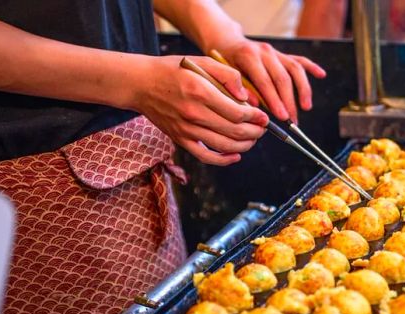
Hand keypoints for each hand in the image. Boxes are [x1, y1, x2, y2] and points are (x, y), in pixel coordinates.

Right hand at [133, 55, 268, 165]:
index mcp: (200, 91)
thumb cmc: (173, 70)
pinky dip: (224, 160)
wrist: (141, 84)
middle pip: (234, 131)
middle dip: (255, 132)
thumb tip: (246, 97)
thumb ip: (227, 75)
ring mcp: (186, 129)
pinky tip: (236, 156)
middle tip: (263, 129)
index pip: (237, 112)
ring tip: (253, 139)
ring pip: (224, 146)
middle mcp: (193, 113)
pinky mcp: (180, 139)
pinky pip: (205, 156)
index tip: (264, 117)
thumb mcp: (201, 62)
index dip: (256, 118)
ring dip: (244, 146)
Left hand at [214, 38, 325, 122]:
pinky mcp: (282, 54)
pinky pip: (299, 60)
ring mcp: (275, 52)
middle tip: (293, 121)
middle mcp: (265, 52)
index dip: (274, 101)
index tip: (282, 117)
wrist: (227, 42)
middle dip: (289, 101)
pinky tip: (321, 75)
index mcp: (249, 56)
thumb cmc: (223, 63)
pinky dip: (311, 67)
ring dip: (303, 89)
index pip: (265, 81)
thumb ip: (237, 89)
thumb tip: (252, 106)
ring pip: (295, 69)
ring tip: (306, 107)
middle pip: (283, 78)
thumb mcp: (223, 75)